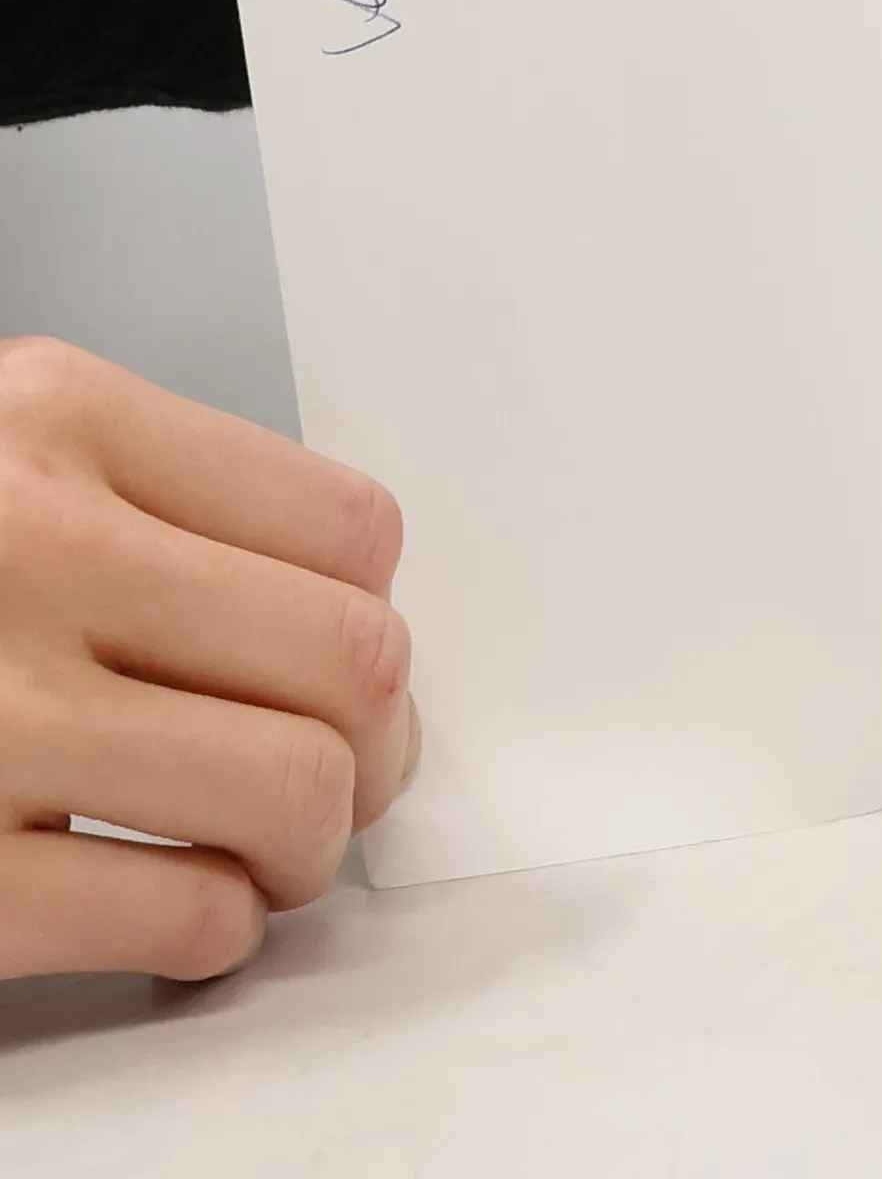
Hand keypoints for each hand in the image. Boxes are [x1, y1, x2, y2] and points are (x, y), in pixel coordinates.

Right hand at [0, 338, 416, 981]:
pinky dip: (215, 927)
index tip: (346, 656)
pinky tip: (179, 902)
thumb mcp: (1, 446)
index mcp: (54, 421)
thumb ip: (157, 496)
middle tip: (347, 768)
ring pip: (294, 790)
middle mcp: (21, 552)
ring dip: (313, 841)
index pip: (346, 528)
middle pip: (348, 660)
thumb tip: (349, 609)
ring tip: (270, 846)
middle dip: (376, 739)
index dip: (371, 610)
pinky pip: (181, 916)